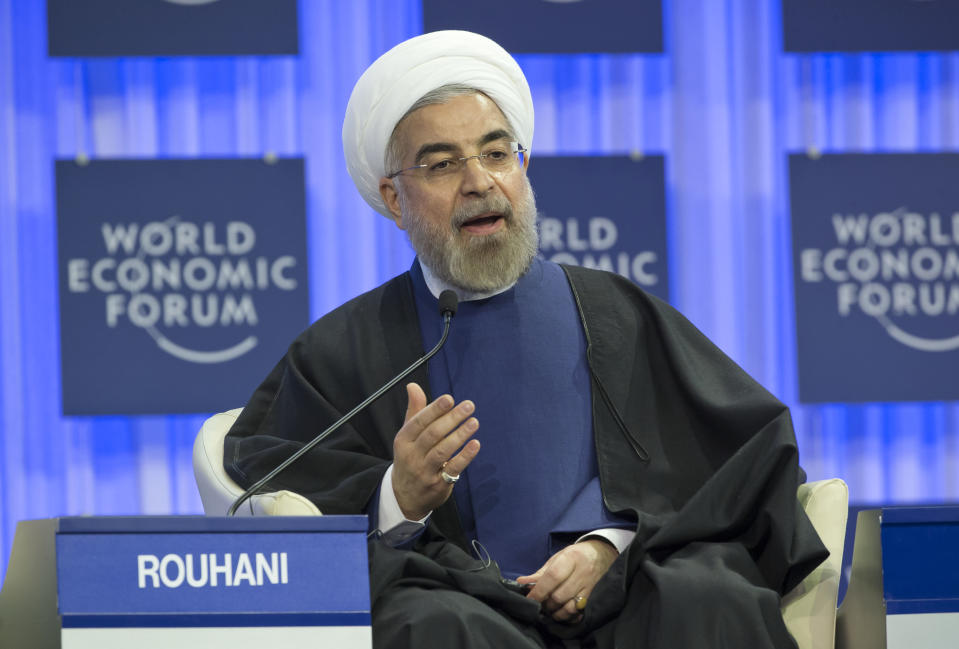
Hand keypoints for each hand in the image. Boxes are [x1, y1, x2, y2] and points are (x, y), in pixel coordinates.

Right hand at [391, 383, 480, 519]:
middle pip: (432, 434)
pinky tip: (475, 444)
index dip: (434, 409)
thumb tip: (413, 385)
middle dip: (452, 418)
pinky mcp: (438, 484)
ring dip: (460, 435)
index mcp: (403, 440)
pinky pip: (453, 468)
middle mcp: (412, 455)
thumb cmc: (410, 458)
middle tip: (469, 406)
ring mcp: (424, 471)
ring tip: (474, 422)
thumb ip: (414, 411)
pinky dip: (465, 456)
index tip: (450, 399)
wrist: (404, 496)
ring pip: (442, 451)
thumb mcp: (407, 436)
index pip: (419, 422)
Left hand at [517, 539, 617, 622]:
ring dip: (556, 612)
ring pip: (570, 607)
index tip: (529, 598)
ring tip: (549, 609)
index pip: (553, 577)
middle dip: (546, 603)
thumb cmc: (575, 555)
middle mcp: (582, 572)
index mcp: (571, 558)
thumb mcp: (557, 558)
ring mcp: (590, 586)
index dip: (539, 590)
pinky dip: (568, 616)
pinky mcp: (594, 597)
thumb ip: (540, 572)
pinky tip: (562, 613)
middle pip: (560, 595)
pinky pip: (579, 612)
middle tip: (539, 604)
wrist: (602, 554)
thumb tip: (522, 582)